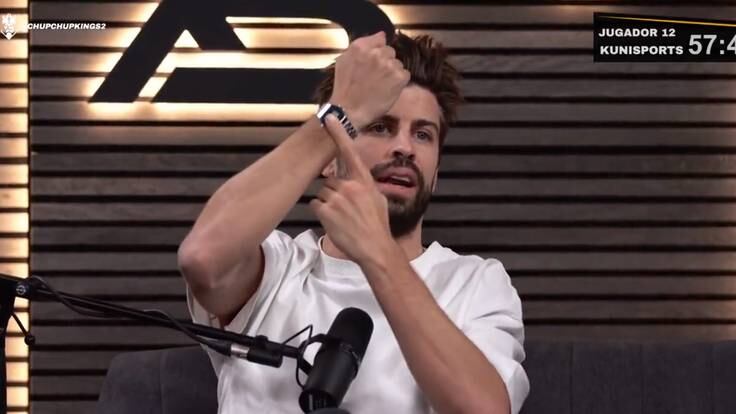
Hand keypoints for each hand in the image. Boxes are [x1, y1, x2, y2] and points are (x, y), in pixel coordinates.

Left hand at [310, 115, 394, 264]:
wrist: (374, 248)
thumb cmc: (377, 225)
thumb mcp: (377, 199)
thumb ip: (364, 185)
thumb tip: (355, 180)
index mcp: (364, 181)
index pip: (349, 151)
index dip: (339, 133)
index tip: (329, 117)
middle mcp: (350, 186)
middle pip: (330, 180)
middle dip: (334, 193)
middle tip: (346, 210)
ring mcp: (337, 198)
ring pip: (322, 193)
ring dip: (328, 204)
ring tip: (342, 218)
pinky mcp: (325, 211)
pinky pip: (315, 205)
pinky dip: (321, 213)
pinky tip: (335, 222)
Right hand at [329, 31, 409, 128]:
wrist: (349, 110)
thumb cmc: (344, 87)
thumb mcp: (344, 60)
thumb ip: (362, 44)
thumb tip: (382, 35)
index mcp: (361, 47)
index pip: (380, 40)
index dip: (377, 52)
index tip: (372, 63)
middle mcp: (376, 53)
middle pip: (390, 52)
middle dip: (385, 61)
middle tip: (376, 76)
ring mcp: (389, 65)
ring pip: (397, 63)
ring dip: (392, 72)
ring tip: (380, 84)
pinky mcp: (399, 77)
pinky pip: (405, 74)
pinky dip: (399, 81)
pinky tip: (388, 89)